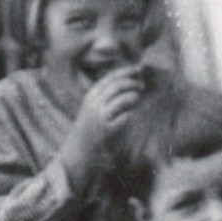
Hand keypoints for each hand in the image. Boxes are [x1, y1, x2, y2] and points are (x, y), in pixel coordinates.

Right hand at [60, 64, 146, 183]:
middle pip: (118, 86)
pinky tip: (134, 115)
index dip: (127, 71)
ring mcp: (100, 117)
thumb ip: (107, 95)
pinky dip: (133, 113)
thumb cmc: (89, 128)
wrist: (78, 151)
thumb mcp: (93, 107)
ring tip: (139, 100)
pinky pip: (126, 116)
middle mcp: (94, 104)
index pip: (111, 77)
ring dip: (134, 98)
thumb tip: (129, 81)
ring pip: (123, 99)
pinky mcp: (107, 130)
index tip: (139, 69)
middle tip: (143, 86)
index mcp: (91, 96)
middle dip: (133, 83)